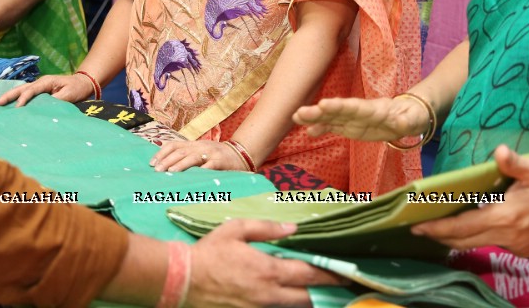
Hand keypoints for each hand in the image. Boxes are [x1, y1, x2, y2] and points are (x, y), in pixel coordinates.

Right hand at [0, 74, 92, 106]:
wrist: (83, 83)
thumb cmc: (77, 88)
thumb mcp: (69, 94)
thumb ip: (57, 100)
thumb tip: (44, 107)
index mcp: (46, 82)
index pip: (32, 90)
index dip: (24, 99)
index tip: (18, 108)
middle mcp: (40, 82)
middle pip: (21, 88)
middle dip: (9, 95)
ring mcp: (39, 86)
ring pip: (21, 90)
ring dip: (10, 96)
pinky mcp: (40, 91)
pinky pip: (26, 94)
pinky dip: (17, 98)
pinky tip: (10, 105)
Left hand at [150, 140, 244, 172]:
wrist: (240, 154)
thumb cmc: (216, 157)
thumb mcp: (200, 152)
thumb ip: (186, 156)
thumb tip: (165, 165)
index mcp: (193, 144)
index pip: (173, 145)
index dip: (161, 153)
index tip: (151, 163)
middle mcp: (200, 146)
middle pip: (180, 151)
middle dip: (167, 160)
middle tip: (156, 170)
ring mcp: (211, 153)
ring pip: (193, 157)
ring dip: (181, 164)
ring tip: (170, 172)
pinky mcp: (220, 162)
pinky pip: (210, 166)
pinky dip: (201, 171)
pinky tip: (193, 177)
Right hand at [187, 220, 344, 306]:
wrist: (182, 281)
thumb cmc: (209, 252)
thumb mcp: (236, 230)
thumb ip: (267, 228)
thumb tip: (293, 228)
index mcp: (268, 270)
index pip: (309, 275)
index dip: (331, 275)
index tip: (347, 272)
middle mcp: (269, 295)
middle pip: (308, 299)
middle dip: (325, 292)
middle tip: (339, 284)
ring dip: (307, 300)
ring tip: (318, 290)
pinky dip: (288, 306)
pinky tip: (292, 296)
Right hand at [293, 95, 429, 142]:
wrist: (407, 116)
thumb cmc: (412, 117)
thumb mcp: (414, 119)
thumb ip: (407, 121)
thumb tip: (403, 123)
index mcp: (375, 109)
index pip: (355, 107)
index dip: (340, 106)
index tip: (324, 104)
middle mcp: (359, 112)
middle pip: (338, 111)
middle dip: (319, 111)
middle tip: (300, 113)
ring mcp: (353, 119)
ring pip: (331, 117)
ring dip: (314, 118)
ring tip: (296, 117)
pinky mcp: (350, 127)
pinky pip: (333, 127)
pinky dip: (320, 128)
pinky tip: (307, 131)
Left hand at [408, 145, 528, 257]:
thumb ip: (516, 163)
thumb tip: (500, 151)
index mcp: (507, 216)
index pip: (463, 226)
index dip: (439, 228)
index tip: (418, 226)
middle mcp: (508, 236)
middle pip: (465, 240)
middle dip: (440, 235)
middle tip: (419, 227)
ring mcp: (516, 246)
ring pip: (478, 244)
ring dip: (457, 237)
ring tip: (437, 227)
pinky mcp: (523, 250)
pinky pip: (493, 244)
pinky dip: (477, 237)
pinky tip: (469, 226)